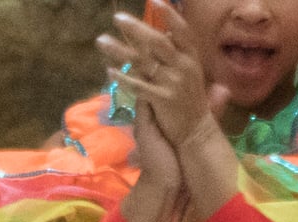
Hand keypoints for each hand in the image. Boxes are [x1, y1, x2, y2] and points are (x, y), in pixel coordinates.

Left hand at [108, 2, 211, 147]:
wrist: (195, 132)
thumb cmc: (189, 101)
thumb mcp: (188, 74)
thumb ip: (175, 54)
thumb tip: (165, 33)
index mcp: (191, 58)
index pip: (181, 31)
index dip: (169, 15)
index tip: (155, 0)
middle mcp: (184, 67)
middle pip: (158, 42)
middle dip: (137, 28)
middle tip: (117, 18)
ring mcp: (173, 83)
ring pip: (143, 61)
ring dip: (120, 50)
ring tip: (101, 40)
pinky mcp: (162, 100)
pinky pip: (138, 86)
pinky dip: (123, 78)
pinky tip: (109, 71)